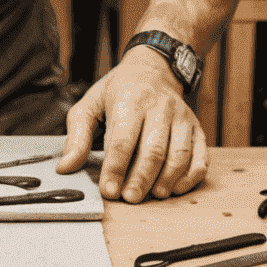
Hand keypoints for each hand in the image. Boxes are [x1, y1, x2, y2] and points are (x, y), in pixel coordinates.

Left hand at [56, 47, 207, 200]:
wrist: (153, 68)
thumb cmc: (120, 90)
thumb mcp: (90, 104)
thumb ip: (77, 136)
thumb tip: (66, 166)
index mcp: (130, 100)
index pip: (123, 140)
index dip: (115, 168)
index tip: (108, 190)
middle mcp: (160, 108)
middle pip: (153, 150)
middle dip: (141, 178)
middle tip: (130, 198)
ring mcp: (182, 118)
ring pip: (179, 154)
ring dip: (167, 179)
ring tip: (154, 195)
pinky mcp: (196, 128)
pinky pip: (200, 156)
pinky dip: (191, 176)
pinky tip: (176, 187)